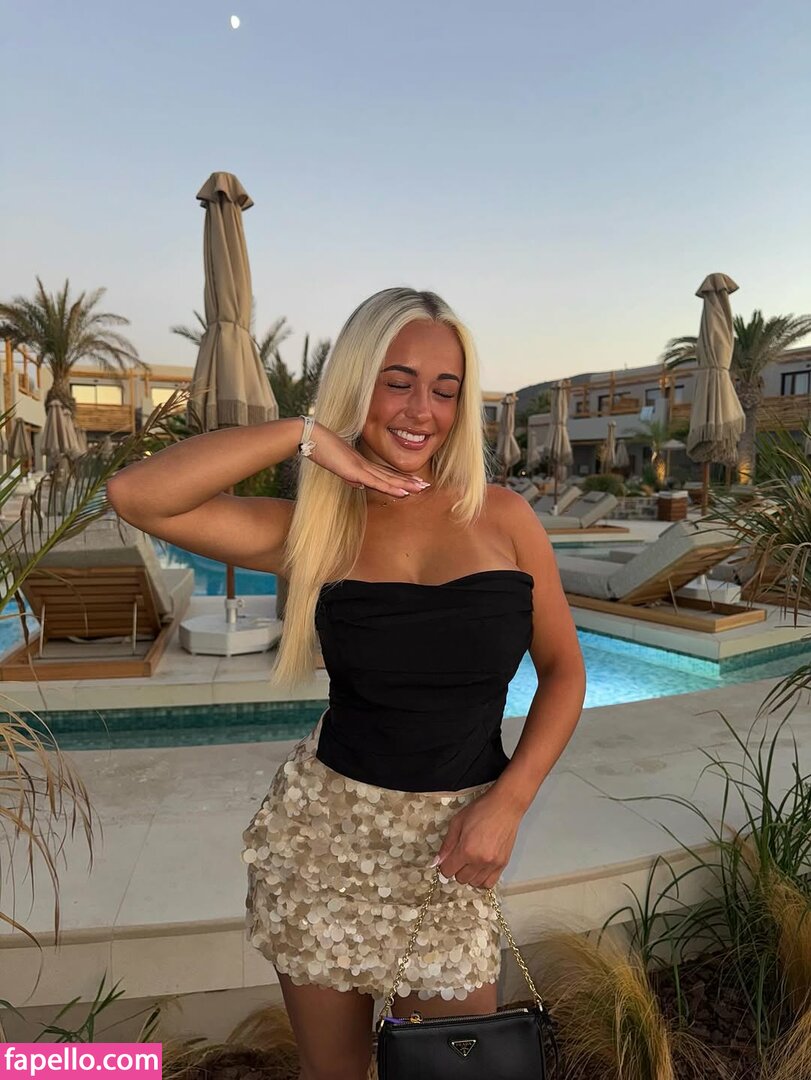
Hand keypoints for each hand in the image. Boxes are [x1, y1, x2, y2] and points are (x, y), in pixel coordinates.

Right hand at [304, 422, 428, 498]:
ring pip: (388, 479)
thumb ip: (350, 476)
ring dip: (406, 485)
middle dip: (408, 481)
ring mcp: (361, 467)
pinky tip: (403, 493)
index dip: (400, 478)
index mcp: (362, 464)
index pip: (385, 473)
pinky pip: (377, 482)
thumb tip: (360, 485)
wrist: (311, 437)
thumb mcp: (338, 466)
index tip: (414, 482)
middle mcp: (365, 465)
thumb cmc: (321, 449)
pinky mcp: (356, 471)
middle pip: (391, 475)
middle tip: (425, 486)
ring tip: (421, 489)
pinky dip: (391, 488)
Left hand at [432, 789, 523, 889]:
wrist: (505, 806)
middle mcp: (480, 861)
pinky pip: (489, 883)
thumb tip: (437, 861)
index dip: (445, 865)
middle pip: (460, 879)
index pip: (448, 871)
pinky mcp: (503, 864)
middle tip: (460, 856)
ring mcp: (493, 864)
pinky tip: (480, 869)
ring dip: (469, 875)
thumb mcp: (457, 822)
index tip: (447, 859)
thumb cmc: (481, 810)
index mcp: (466, 850)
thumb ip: (446, 844)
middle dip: (457, 869)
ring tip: (471, 861)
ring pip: (474, 883)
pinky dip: (482, 879)